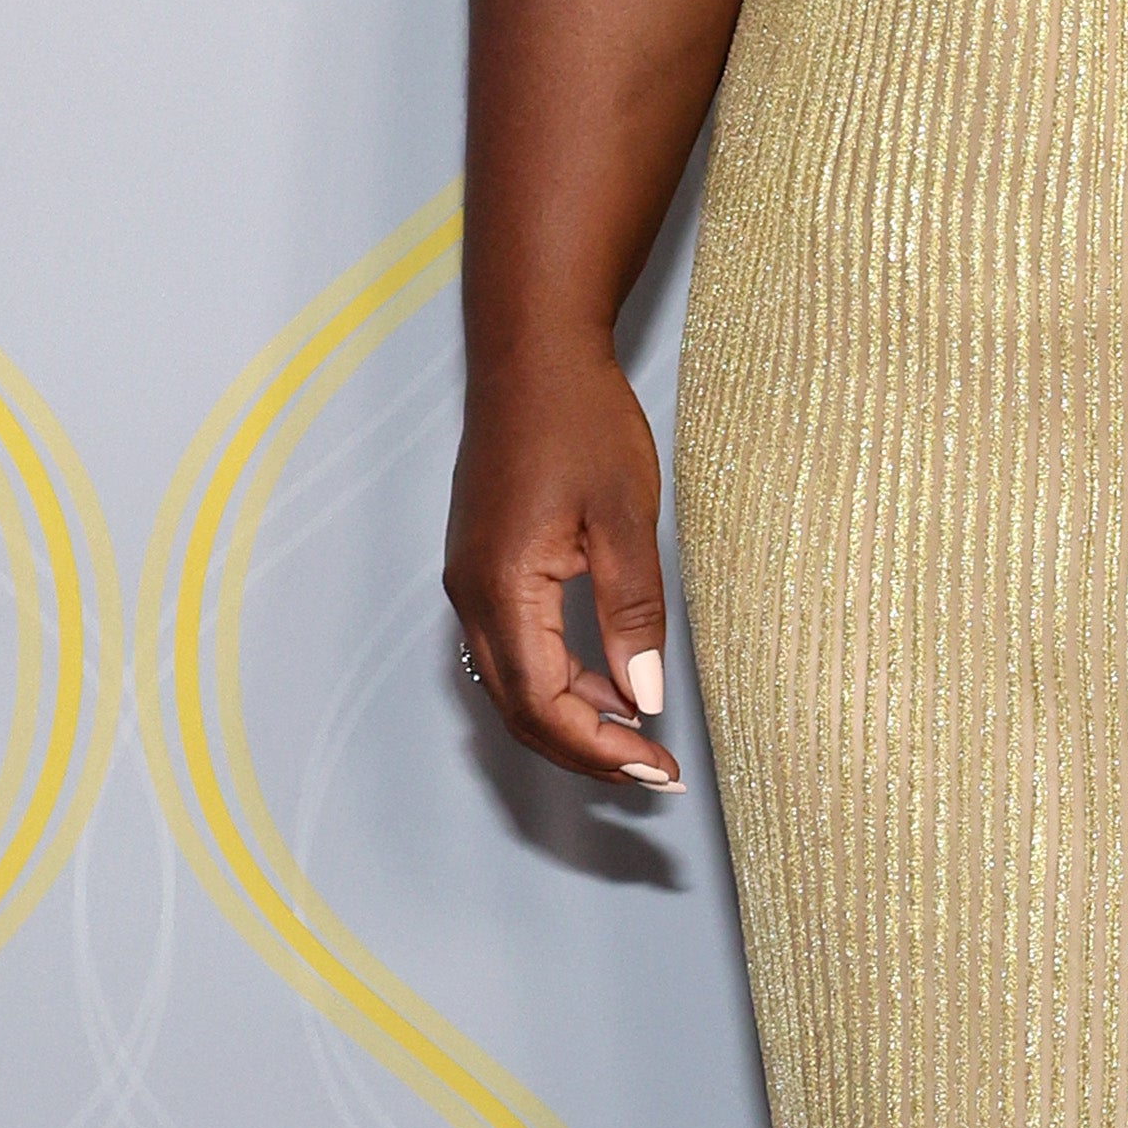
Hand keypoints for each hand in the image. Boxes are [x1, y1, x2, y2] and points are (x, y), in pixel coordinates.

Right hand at [443, 346, 683, 790]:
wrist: (531, 355)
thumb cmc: (580, 421)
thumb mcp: (625, 518)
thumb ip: (633, 612)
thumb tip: (646, 696)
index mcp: (503, 588)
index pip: (544, 704)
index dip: (600, 750)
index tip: (657, 769)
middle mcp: (471, 595)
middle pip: (519, 711)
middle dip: (585, 752)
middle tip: (653, 772)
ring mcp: (470, 582)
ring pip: (512, 686)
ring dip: (571, 721)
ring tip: (638, 739)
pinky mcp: (482, 567)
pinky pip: (512, 651)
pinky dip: (557, 682)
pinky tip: (608, 683)